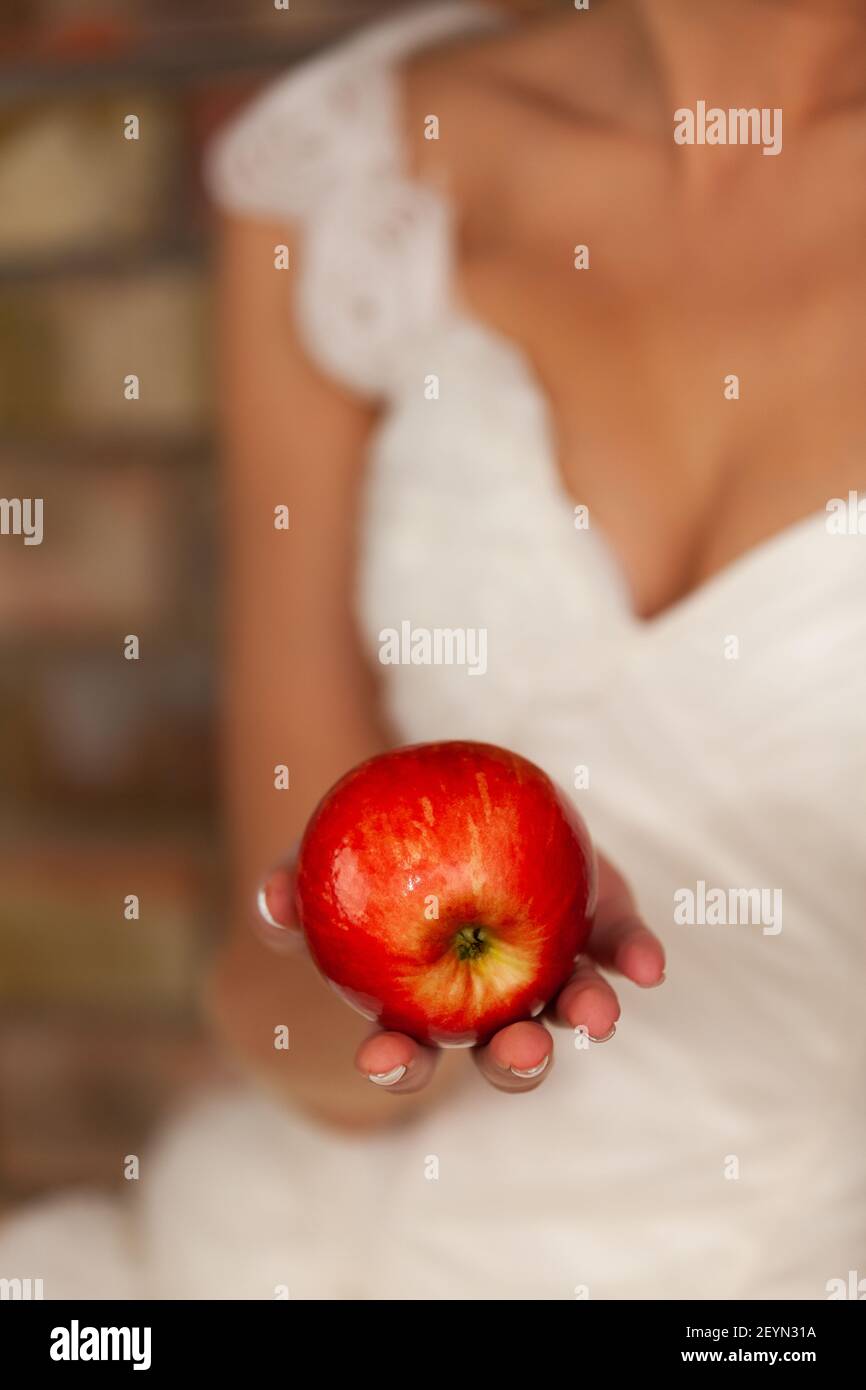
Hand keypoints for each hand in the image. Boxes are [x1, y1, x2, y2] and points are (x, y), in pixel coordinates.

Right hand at [256, 851, 664, 1095]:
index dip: (396, 1062)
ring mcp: (556, 972)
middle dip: (515, 1061)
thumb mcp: (330, 870)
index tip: (383, 1057)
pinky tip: (647, 966)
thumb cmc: (376, 861)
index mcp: (428, 1011)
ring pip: (574, 1009)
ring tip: (597, 1016)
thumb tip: (271, 899)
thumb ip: (296, 887)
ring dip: (586, 1014)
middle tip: (515, 1049)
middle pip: (508, 1051)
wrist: (451, 818)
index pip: (409, 1051)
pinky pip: (621, 945)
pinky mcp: (602, 927)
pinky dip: (634, 955)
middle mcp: (499, 1006)